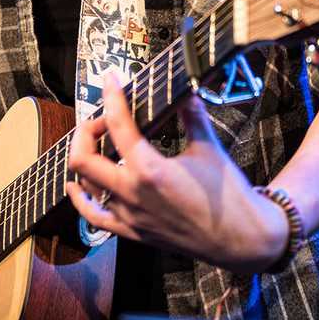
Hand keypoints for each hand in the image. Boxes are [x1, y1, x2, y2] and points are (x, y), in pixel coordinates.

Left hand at [67, 75, 288, 272]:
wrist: (241, 239)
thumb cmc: (229, 195)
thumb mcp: (209, 147)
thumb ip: (192, 115)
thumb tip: (185, 89)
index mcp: (151, 170)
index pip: (118, 125)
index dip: (110, 97)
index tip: (109, 80)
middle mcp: (133, 194)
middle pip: (83, 158)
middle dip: (86, 132)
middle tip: (102, 120)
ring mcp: (130, 216)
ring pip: (85, 185)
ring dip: (85, 160)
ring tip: (97, 145)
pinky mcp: (133, 232)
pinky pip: (94, 217)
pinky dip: (81, 199)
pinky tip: (77, 185)